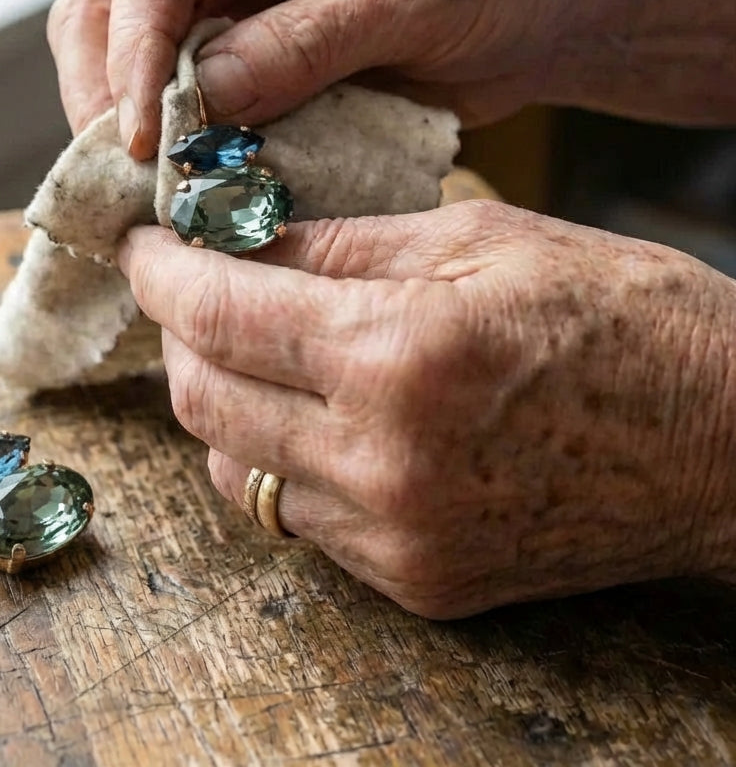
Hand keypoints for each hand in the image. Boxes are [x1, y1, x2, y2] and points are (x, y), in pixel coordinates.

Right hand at [49, 0, 590, 156]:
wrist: (541, 8)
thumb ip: (302, 45)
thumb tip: (202, 100)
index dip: (132, 55)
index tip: (139, 136)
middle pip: (113, 12)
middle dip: (109, 96)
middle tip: (130, 174)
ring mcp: (233, 3)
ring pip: (135, 64)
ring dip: (137, 129)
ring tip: (157, 190)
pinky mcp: (251, 61)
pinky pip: (190, 105)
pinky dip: (186, 148)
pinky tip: (196, 185)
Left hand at [117, 203, 735, 617]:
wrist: (726, 443)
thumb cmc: (623, 318)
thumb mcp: (479, 241)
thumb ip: (342, 245)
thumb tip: (244, 239)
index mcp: (399, 355)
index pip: (220, 314)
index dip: (162, 274)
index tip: (142, 245)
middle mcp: (382, 462)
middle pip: (204, 401)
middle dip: (178, 334)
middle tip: (188, 287)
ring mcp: (396, 537)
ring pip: (237, 469)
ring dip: (219, 401)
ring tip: (246, 346)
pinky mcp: (416, 580)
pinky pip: (297, 518)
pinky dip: (277, 457)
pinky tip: (306, 412)